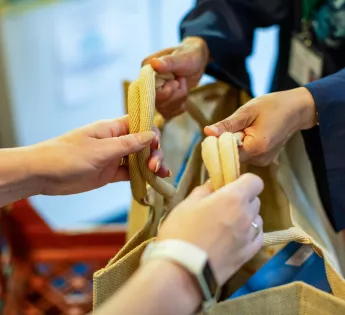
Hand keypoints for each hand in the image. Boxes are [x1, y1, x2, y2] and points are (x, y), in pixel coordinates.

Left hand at [29, 116, 169, 195]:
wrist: (43, 175)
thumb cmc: (67, 156)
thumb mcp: (99, 150)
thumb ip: (127, 144)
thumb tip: (151, 135)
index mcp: (112, 129)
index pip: (139, 124)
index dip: (152, 133)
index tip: (155, 146)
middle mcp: (116, 141)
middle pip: (143, 143)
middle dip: (153, 152)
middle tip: (154, 167)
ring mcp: (114, 158)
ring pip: (139, 159)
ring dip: (152, 165)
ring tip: (161, 174)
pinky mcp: (110, 173)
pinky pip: (131, 173)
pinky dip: (143, 176)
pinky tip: (154, 180)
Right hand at [142, 36, 209, 118]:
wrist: (197, 61)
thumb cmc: (190, 55)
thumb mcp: (183, 58)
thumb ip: (169, 62)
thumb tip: (154, 63)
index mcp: (147, 70)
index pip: (147, 90)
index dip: (164, 92)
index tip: (176, 82)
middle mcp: (147, 84)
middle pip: (156, 102)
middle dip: (174, 95)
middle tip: (181, 81)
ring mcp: (155, 94)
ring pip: (164, 109)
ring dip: (179, 99)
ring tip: (183, 84)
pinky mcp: (163, 102)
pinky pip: (169, 113)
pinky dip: (180, 105)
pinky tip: (183, 93)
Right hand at [157, 174, 263, 284]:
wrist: (182, 270)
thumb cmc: (181, 231)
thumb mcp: (187, 204)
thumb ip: (204, 190)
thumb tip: (214, 184)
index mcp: (233, 198)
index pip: (254, 181)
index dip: (244, 181)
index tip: (231, 185)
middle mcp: (246, 215)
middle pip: (255, 200)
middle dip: (242, 199)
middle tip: (224, 205)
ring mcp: (249, 236)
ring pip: (257, 219)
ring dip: (247, 216)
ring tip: (229, 224)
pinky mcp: (248, 255)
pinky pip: (257, 237)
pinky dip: (250, 233)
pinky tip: (237, 236)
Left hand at [205, 87, 317, 165]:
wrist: (296, 110)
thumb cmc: (273, 106)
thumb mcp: (247, 111)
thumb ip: (227, 124)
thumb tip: (207, 132)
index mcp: (256, 148)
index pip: (227, 154)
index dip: (218, 144)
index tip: (214, 134)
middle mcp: (260, 159)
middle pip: (231, 156)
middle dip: (226, 143)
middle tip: (232, 127)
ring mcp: (263, 162)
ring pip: (238, 156)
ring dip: (235, 144)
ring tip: (244, 128)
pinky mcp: (263, 160)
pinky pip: (245, 155)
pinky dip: (242, 146)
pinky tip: (249, 134)